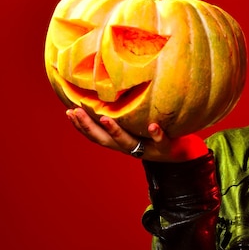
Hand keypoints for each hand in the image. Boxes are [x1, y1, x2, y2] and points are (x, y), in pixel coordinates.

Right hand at [65, 108, 207, 161]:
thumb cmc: (152, 136)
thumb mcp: (135, 127)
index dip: (80, 126)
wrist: (180, 154)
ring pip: (127, 142)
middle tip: (76, 112)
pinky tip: (152, 126)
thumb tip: (109, 94)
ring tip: (106, 118)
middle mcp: (129, 147)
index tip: (68, 112)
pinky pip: (160, 142)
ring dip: (115, 131)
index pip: (95, 135)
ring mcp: (146, 149)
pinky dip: (156, 135)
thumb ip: (123, 116)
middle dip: (88, 126)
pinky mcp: (165, 148)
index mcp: (120, 142)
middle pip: (104, 140)